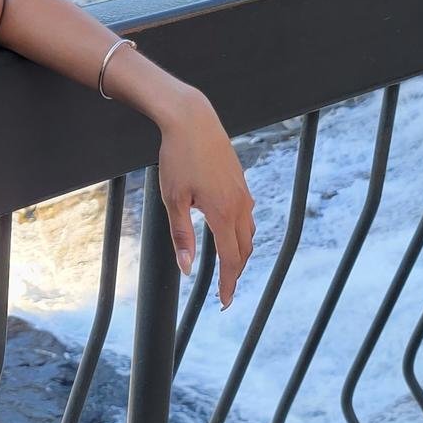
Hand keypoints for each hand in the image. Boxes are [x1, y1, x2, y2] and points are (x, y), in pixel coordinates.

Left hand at [155, 88, 255, 307]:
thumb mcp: (173, 200)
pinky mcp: (241, 182)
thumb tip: (187, 270)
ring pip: (248, 233)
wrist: (192, 120)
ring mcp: (243, 193)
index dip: (228, 283)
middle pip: (244, 250)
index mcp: (223, 212)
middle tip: (225, 293)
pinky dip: (241, 233)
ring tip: (228, 269)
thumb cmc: (178, 158)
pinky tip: (229, 235)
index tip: (225, 303)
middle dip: (235, 273)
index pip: (230, 259)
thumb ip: (182, 236)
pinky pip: (246, 216)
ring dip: (240, 253)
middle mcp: (239, 205)